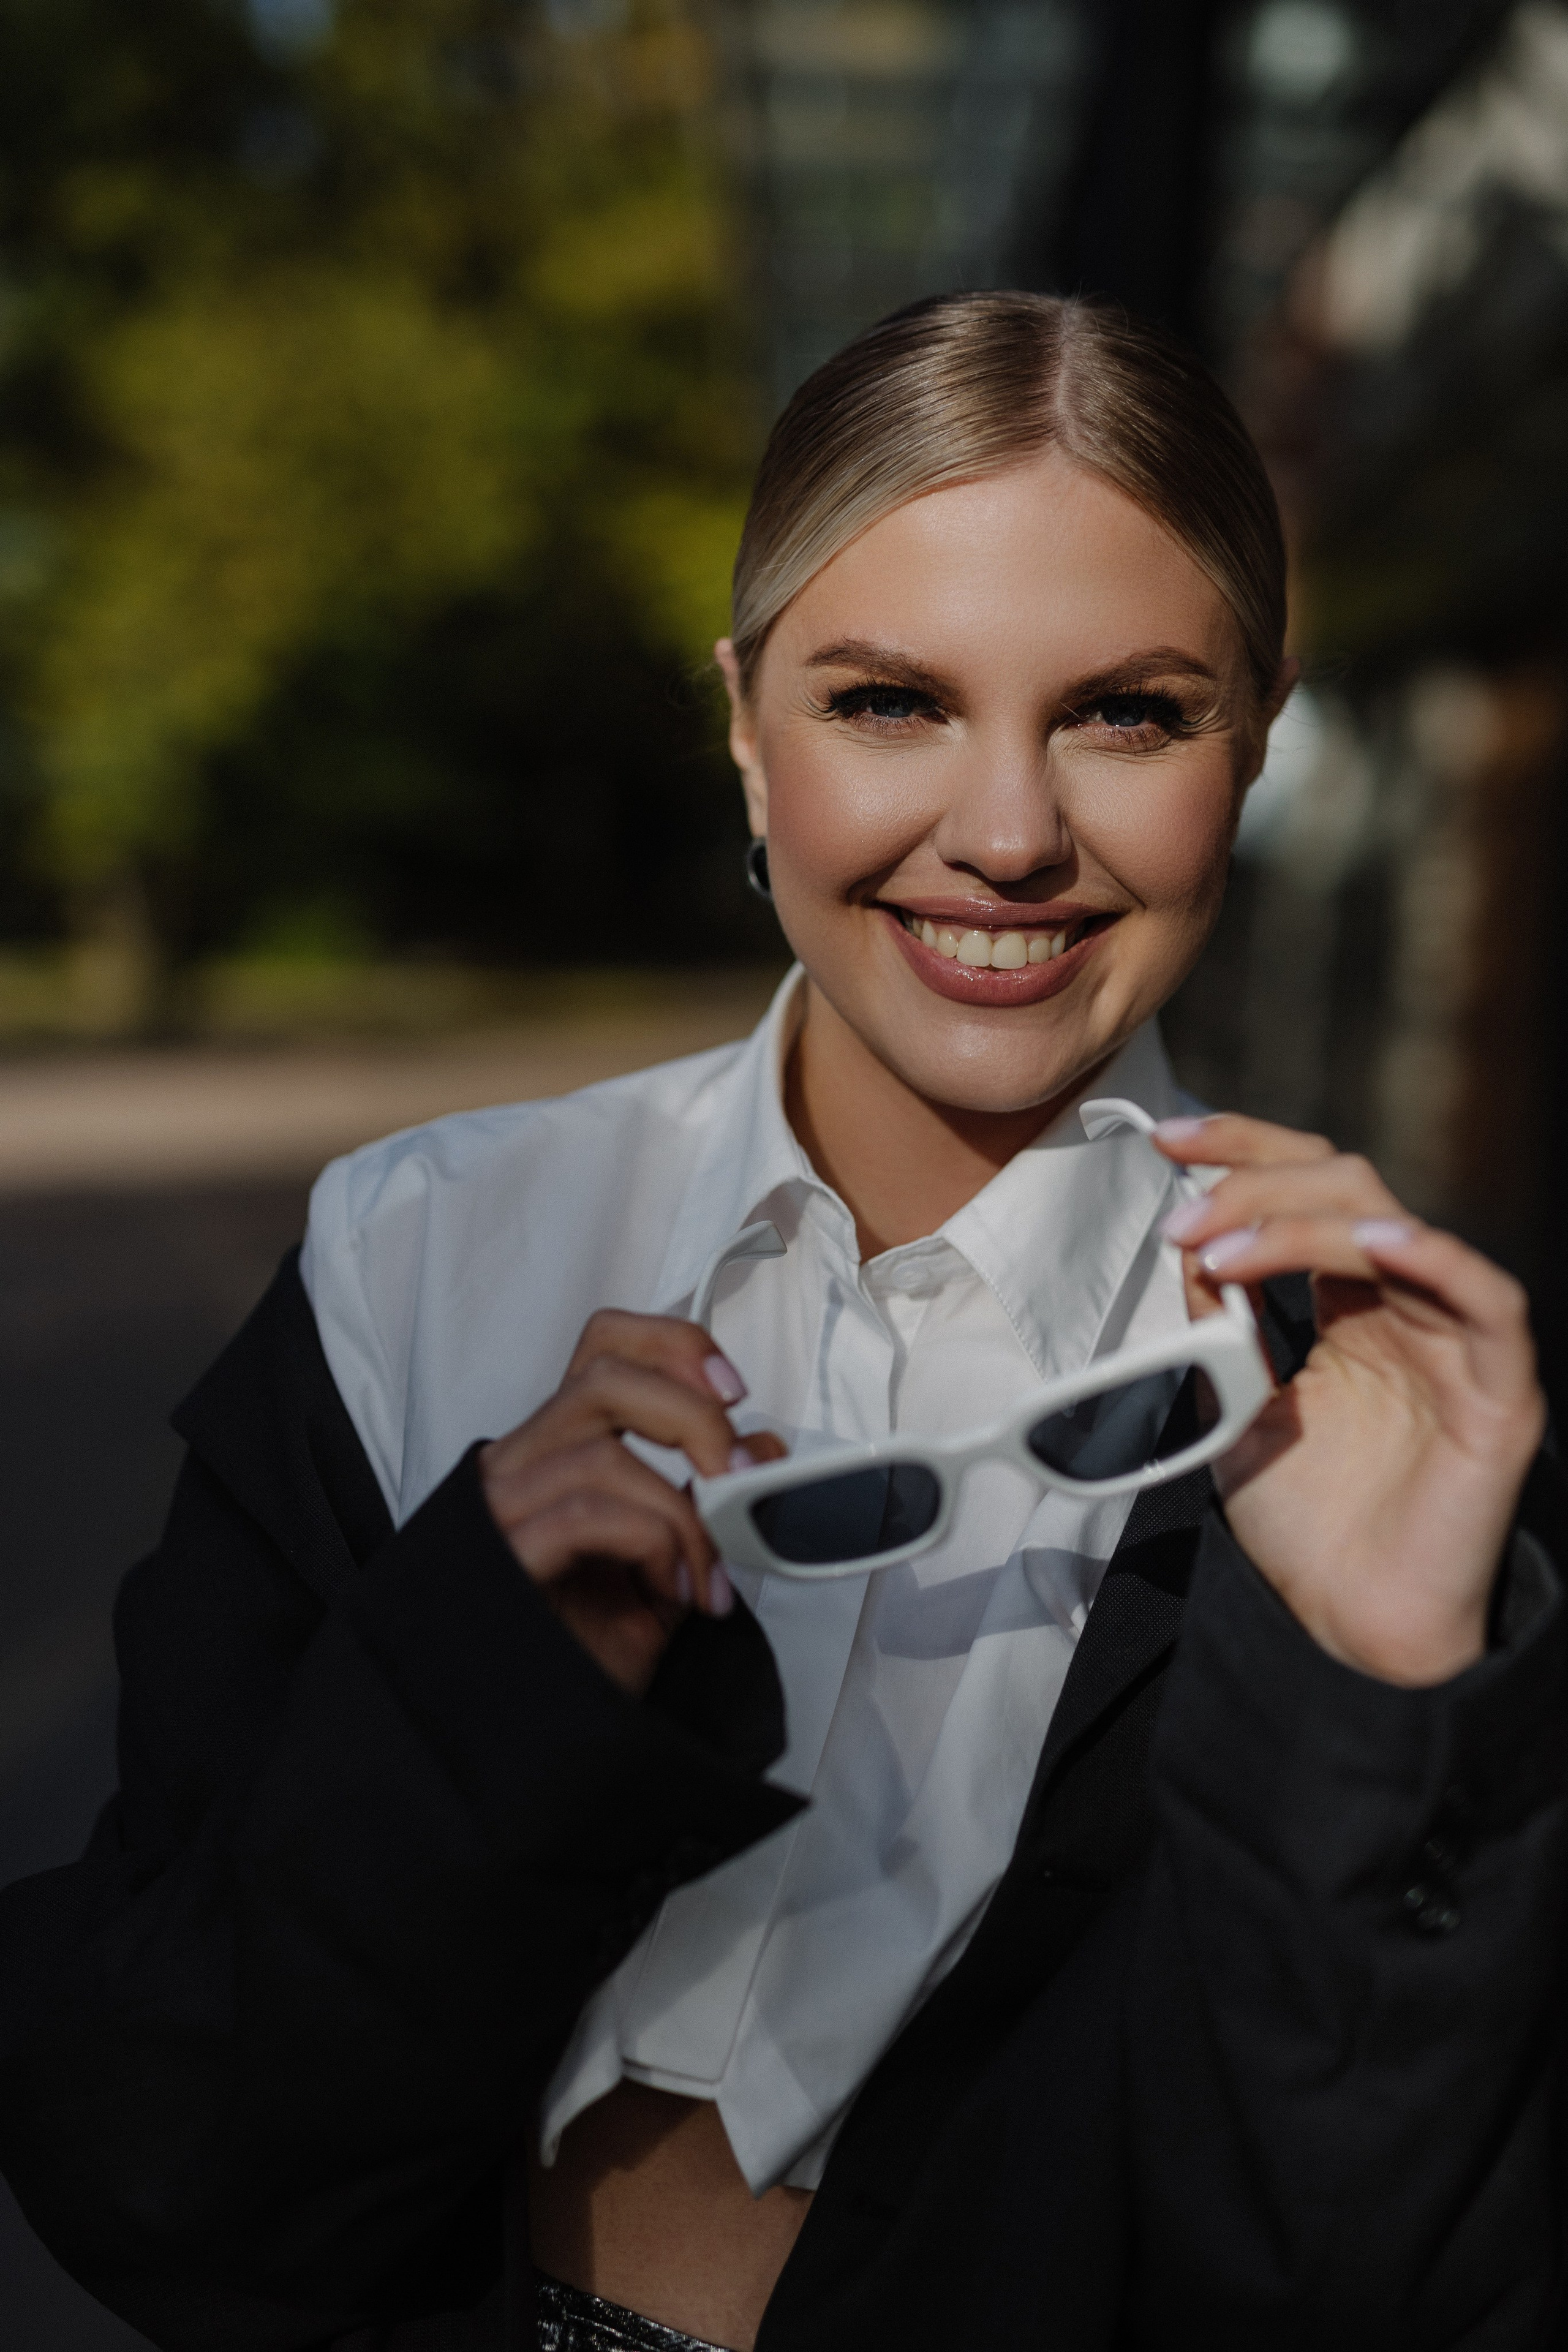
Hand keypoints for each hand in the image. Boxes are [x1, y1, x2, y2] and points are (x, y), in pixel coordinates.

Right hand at [479, 1311, 783, 1696]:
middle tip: (736, 1477)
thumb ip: (711, 1504)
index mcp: (559, 1453)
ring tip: (703, 1572)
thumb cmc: (587, 1654)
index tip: (732, 1386)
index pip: (603, 1348)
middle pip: (603, 1377)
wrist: (539, 1746)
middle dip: (691, 1416)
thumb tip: (764, 1449)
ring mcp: (502, 1510)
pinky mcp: (500, 1557)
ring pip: (598, 1448)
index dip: (671, 1345)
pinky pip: (583, 1512)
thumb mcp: (673, 1565)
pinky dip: (651, 1541)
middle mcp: (521, 1467)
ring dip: (679, 1508)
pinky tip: (671, 1592)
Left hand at [1154, 1114, 1545, 1686]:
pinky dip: (1431, 1257)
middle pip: (1348, 1184)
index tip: (1168, 1141)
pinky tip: (1372, 1242)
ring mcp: (1458, 1341)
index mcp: (1354, 1302)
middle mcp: (1408, 1306)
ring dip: (1302, 1222)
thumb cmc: (1306, 1522)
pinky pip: (1487, 1300)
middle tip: (1183, 1217)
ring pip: (1394, 1228)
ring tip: (1223, 1248)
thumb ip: (1222, 1327)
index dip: (1244, 1151)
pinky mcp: (1500, 1391)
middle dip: (1256, 1182)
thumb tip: (1192, 1245)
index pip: (1308, 1188)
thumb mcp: (1239, 1403)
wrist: (1348, 1622)